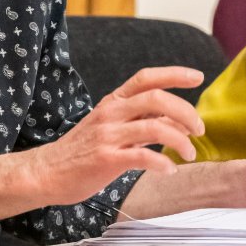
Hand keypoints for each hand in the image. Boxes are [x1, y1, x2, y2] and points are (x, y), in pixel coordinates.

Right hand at [32, 66, 203, 204]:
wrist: (46, 172)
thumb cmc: (83, 150)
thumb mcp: (112, 127)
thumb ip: (143, 120)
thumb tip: (178, 120)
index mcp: (114, 101)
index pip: (146, 77)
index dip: (174, 74)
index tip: (197, 76)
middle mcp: (111, 113)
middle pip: (156, 98)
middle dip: (185, 111)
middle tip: (199, 128)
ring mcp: (108, 135)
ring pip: (154, 127)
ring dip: (180, 140)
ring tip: (190, 152)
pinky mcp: (105, 160)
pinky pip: (142, 157)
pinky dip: (162, 162)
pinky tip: (169, 169)